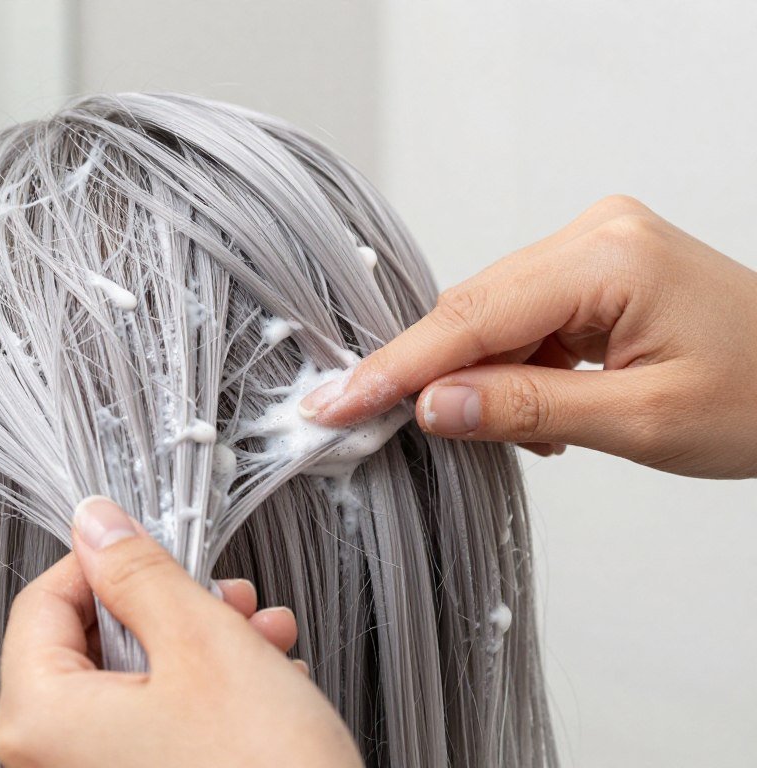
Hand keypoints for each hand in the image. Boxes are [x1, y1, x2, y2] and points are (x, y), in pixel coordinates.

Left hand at [0, 496, 361, 767]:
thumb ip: (139, 572)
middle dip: (169, 605)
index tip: (148, 542)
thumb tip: (98, 526)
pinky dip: (207, 692)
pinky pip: (156, 723)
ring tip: (261, 634)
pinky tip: (264, 679)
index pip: (41, 601)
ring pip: (135, 681)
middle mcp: (53, 761)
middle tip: (222, 592)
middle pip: (92, 642)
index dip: (102, 560)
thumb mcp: (201, 643)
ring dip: (203, 643)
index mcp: (40, 721)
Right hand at [299, 196, 756, 478]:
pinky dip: (514, 367)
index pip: (471, 317)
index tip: (334, 403)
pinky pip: (522, 316)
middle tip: (380, 428)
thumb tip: (431, 407)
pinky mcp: (595, 266)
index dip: (395, 367)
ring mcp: (594, 244)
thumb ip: (527, 409)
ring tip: (529, 436)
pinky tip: (542, 408)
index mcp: (608, 258)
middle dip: (431, 375)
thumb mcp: (641, 423)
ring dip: (482, 378)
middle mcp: (593, 233)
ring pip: (491, 315)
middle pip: (472, 309)